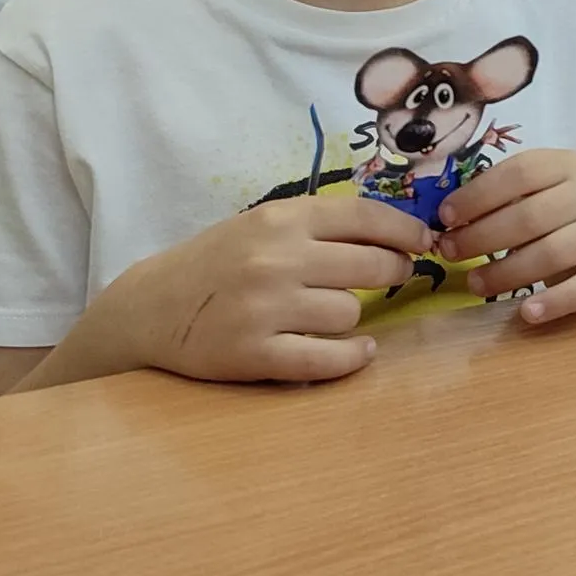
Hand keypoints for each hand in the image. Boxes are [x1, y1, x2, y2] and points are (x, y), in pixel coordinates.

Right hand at [104, 197, 431, 384]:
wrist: (150, 308)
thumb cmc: (218, 261)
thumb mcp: (263, 224)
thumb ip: (320, 225)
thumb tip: (398, 232)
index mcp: (282, 218)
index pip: (366, 217)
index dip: (407, 231)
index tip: (425, 242)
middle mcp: (276, 259)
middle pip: (373, 266)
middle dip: (392, 273)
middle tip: (391, 277)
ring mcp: (264, 308)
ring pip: (351, 314)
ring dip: (354, 317)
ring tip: (335, 314)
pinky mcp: (254, 354)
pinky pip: (328, 359)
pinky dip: (352, 358)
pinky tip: (359, 351)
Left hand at [435, 150, 575, 323]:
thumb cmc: (554, 212)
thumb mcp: (531, 192)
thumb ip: (497, 200)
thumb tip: (447, 222)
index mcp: (566, 164)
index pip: (519, 173)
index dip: (478, 195)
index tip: (445, 218)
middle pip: (531, 216)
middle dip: (482, 237)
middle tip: (450, 254)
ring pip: (553, 252)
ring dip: (507, 272)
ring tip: (475, 284)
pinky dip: (555, 302)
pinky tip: (526, 313)